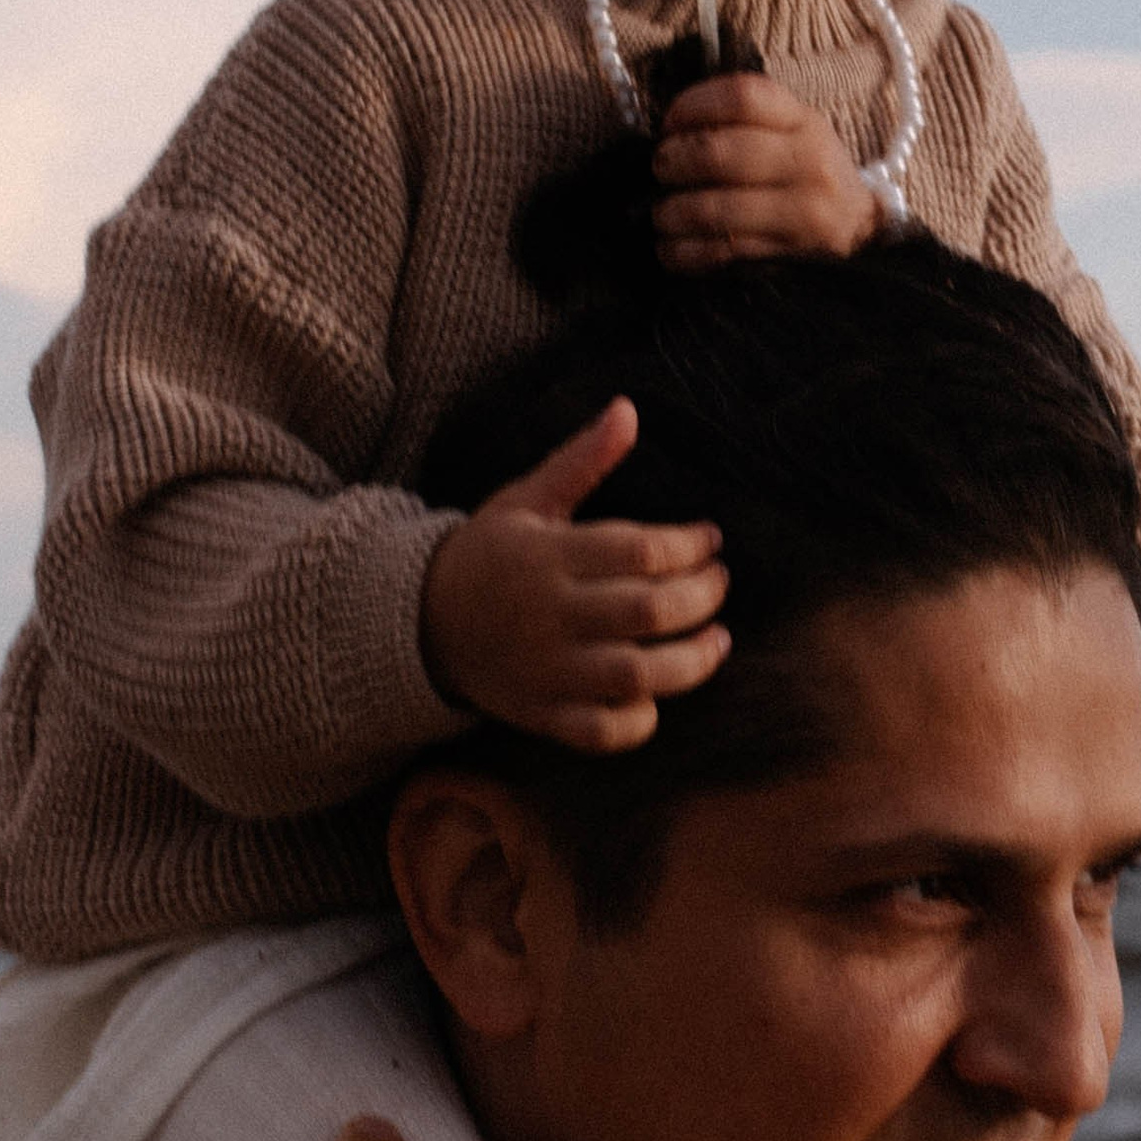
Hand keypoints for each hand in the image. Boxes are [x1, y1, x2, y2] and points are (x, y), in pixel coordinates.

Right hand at [420, 397, 728, 750]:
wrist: (421, 622)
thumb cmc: (490, 552)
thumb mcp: (528, 498)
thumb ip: (582, 460)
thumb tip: (628, 409)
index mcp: (548, 556)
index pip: (639, 552)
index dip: (688, 545)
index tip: (710, 540)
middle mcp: (549, 616)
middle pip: (646, 612)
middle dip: (699, 598)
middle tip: (719, 583)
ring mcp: (546, 671)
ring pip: (634, 677)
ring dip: (690, 663)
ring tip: (717, 639)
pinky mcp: (542, 714)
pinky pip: (599, 732)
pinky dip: (636, 723)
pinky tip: (658, 697)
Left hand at [653, 72, 879, 268]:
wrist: (860, 225)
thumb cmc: (808, 170)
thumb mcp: (793, 129)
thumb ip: (743, 119)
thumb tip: (671, 126)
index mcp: (803, 120)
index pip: (742, 97)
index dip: (694, 105)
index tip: (670, 121)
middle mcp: (807, 161)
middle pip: (720, 153)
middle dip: (675, 161)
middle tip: (661, 168)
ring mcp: (802, 210)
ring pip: (716, 209)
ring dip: (673, 212)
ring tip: (662, 214)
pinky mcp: (789, 252)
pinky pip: (723, 252)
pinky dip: (685, 252)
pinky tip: (671, 248)